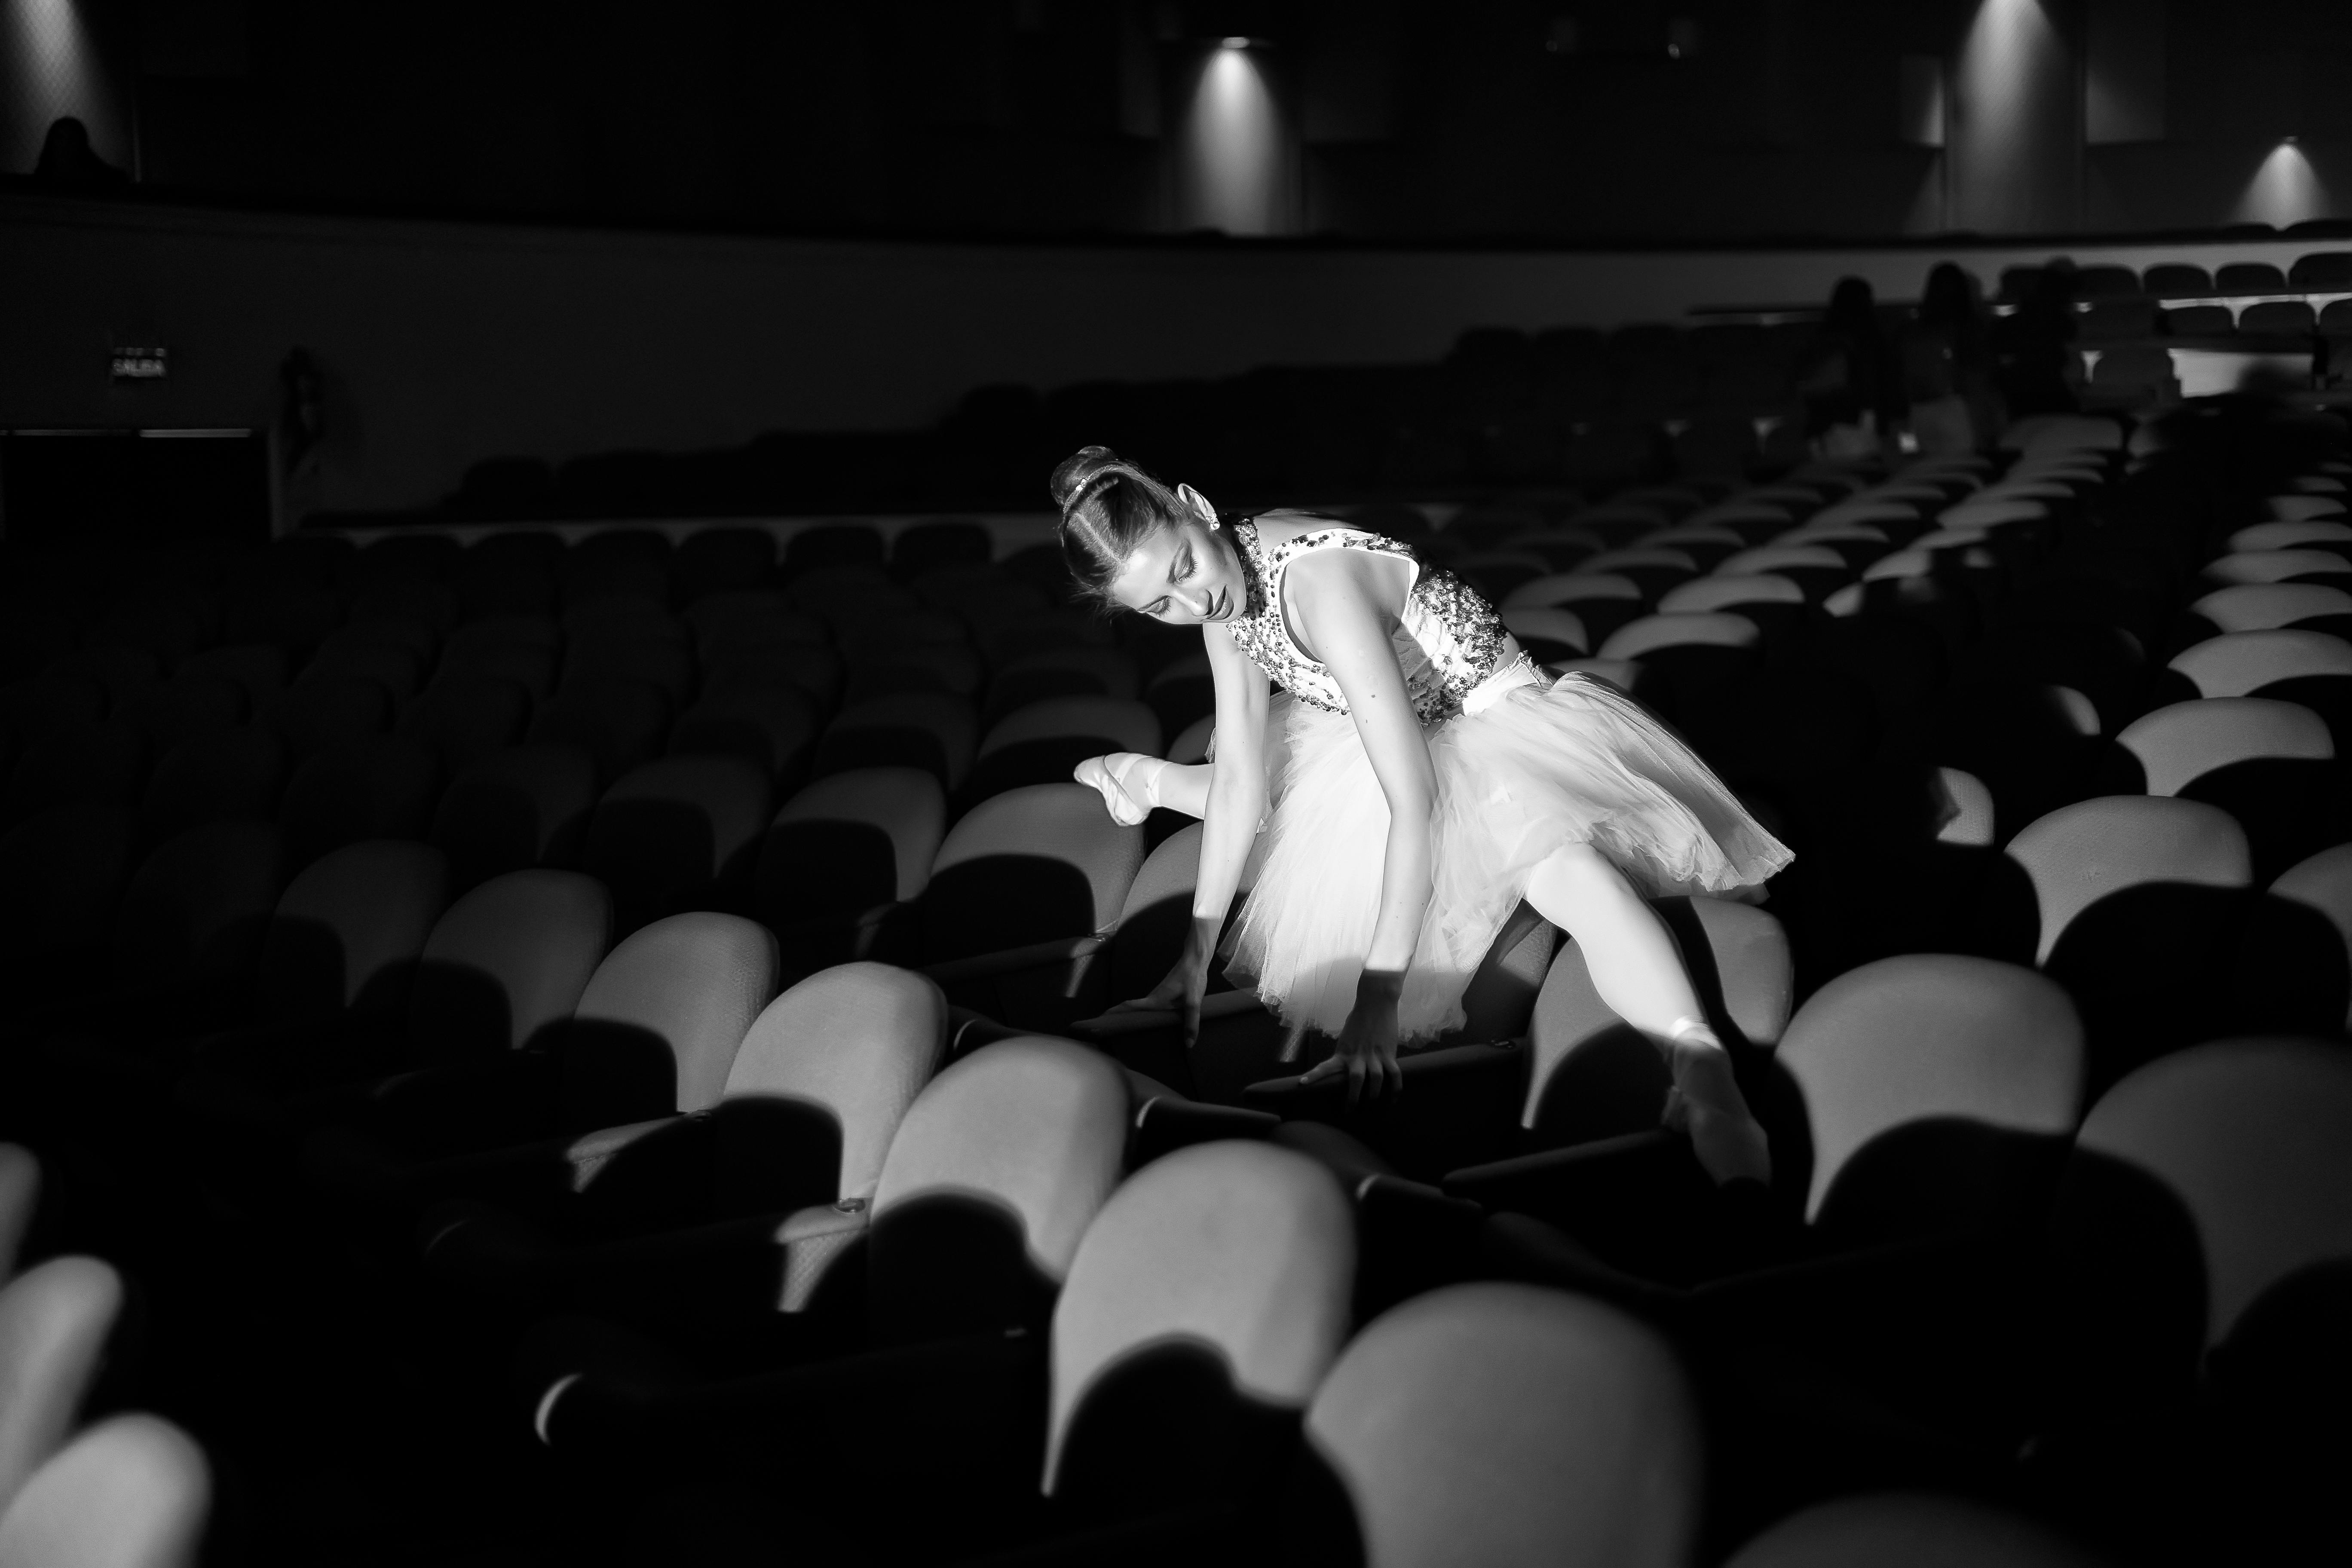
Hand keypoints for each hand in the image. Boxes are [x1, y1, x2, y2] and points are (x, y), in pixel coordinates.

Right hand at [1107, 916, 1217, 1047]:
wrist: (1195, 960)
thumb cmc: (1192, 979)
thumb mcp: (1193, 1003)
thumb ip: (1190, 1023)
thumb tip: (1189, 1044)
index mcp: (1155, 1000)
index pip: (1130, 1006)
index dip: (1115, 1013)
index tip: (1102, 1019)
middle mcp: (1153, 998)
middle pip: (1132, 1009)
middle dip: (1120, 1018)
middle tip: (1111, 1031)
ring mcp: (1158, 995)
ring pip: (1142, 1009)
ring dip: (1132, 1017)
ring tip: (1127, 1031)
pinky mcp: (1164, 995)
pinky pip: (1151, 1007)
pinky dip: (1145, 1014)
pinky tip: (1152, 1023)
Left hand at [1300, 970, 1403, 1105]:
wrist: (1375, 1002)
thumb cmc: (1359, 1020)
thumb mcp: (1346, 1038)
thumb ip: (1346, 1055)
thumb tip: (1345, 1072)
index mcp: (1343, 1052)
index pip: (1325, 1066)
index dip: (1313, 1076)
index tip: (1301, 1085)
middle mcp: (1357, 1055)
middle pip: (1355, 1080)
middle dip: (1353, 1099)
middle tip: (1348, 1111)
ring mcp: (1374, 1054)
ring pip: (1376, 1080)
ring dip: (1374, 1096)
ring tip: (1372, 1106)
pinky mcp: (1389, 1053)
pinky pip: (1394, 1075)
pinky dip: (1395, 1090)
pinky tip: (1392, 1100)